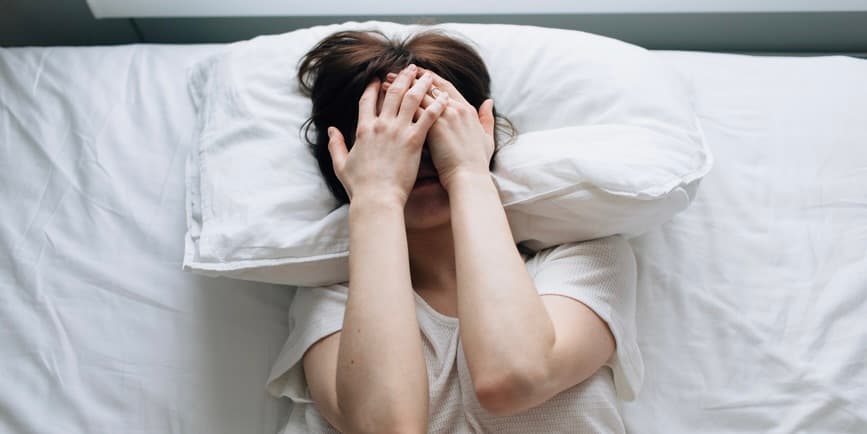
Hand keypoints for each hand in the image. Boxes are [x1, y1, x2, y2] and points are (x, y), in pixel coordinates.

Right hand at [327, 64, 449, 205]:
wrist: (376, 199)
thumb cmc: (359, 187)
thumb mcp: (341, 164)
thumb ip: (335, 144)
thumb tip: (331, 130)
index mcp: (363, 129)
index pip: (367, 100)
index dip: (373, 86)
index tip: (379, 77)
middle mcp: (380, 125)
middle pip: (393, 93)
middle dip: (402, 77)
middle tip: (410, 68)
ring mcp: (397, 131)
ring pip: (411, 99)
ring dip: (421, 84)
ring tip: (429, 75)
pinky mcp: (414, 141)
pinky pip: (428, 117)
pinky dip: (436, 105)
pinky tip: (444, 97)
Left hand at [382, 67, 494, 191]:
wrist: (470, 179)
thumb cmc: (477, 164)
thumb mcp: (487, 137)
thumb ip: (487, 118)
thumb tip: (489, 102)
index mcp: (467, 109)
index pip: (444, 86)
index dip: (429, 77)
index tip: (417, 72)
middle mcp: (456, 108)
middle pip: (429, 87)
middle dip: (410, 78)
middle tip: (395, 72)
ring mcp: (445, 116)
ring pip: (419, 95)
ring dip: (400, 87)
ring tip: (385, 81)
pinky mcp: (434, 128)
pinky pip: (413, 109)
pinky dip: (398, 102)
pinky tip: (385, 99)